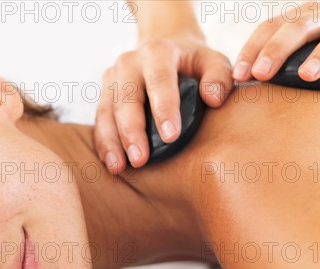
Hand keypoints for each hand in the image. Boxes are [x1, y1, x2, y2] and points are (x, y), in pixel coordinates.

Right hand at [94, 34, 232, 174]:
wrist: (166, 50)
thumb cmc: (194, 64)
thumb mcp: (213, 62)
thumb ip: (220, 77)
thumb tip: (213, 99)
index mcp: (158, 51)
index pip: (159, 79)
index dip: (163, 108)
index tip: (170, 137)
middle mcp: (129, 62)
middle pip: (126, 98)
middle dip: (131, 131)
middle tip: (140, 159)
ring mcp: (112, 78)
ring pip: (107, 111)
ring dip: (111, 141)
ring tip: (119, 167)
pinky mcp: (104, 95)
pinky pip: (99, 121)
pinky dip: (103, 143)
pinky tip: (111, 163)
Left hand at [233, 1, 319, 104]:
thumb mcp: (309, 37)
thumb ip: (281, 54)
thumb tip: (241, 84)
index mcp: (307, 14)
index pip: (273, 25)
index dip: (253, 48)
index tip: (238, 76)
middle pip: (302, 26)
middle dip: (278, 49)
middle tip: (261, 74)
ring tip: (306, 76)